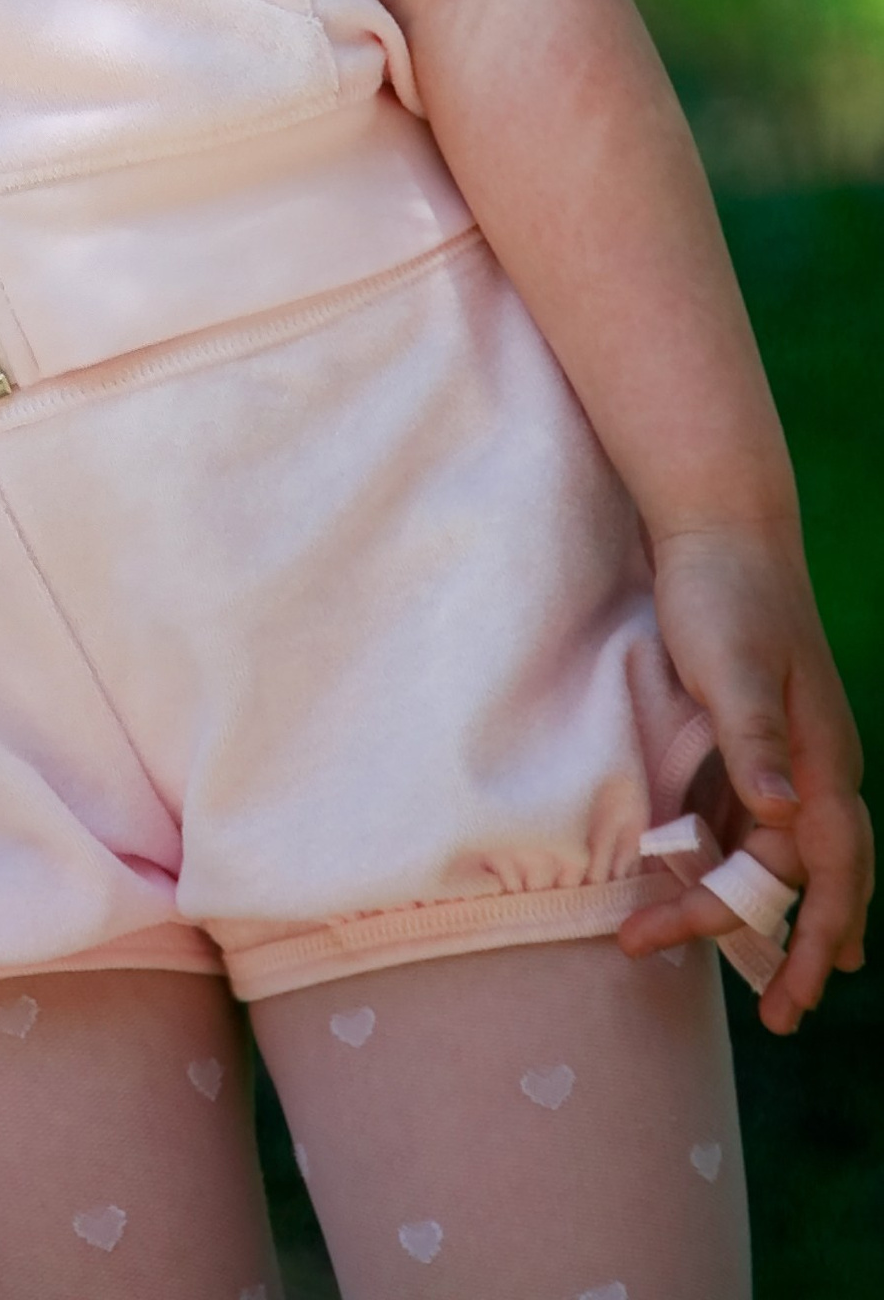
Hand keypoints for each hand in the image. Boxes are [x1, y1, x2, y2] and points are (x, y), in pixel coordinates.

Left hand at [620, 523, 872, 1031]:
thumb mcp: (734, 667)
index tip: (800, 995)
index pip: (832, 873)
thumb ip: (754, 740)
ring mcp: (781, 754)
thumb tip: (781, 813)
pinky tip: (708, 887)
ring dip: (751, 908)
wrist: (716, 525)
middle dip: (795, 948)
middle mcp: (812, 767)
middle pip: (810, 878)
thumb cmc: (724, 593)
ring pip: (777, 856)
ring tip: (731, 968)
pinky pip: (745, 822)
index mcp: (822, 760)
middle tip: (778, 1016)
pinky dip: (731, 864)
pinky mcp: (745, 738)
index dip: (817, 937)